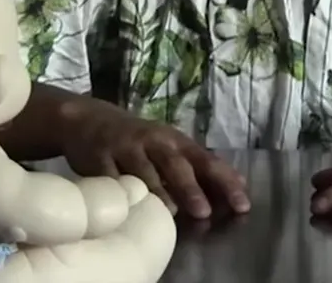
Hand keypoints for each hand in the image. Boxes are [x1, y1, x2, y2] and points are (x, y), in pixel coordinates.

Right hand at [62, 98, 250, 218]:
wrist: (88, 120)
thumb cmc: (139, 140)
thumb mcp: (170, 146)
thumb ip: (200, 165)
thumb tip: (239, 184)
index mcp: (176, 141)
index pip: (207, 161)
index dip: (225, 182)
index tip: (242, 204)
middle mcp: (154, 141)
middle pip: (175, 164)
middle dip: (191, 187)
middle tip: (204, 211)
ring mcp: (125, 148)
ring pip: (144, 172)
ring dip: (158, 192)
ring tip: (171, 211)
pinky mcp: (100, 158)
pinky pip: (112, 178)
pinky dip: (122, 191)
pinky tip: (130, 205)